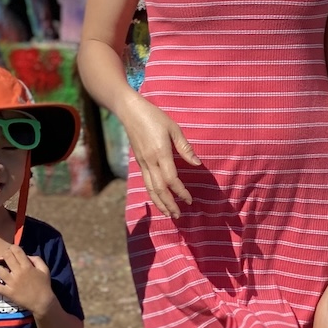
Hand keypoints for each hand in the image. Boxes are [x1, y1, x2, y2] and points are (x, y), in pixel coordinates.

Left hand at [0, 245, 56, 315]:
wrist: (42, 302)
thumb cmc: (44, 285)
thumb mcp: (44, 269)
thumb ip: (36, 259)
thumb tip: (27, 255)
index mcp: (27, 266)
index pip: (16, 250)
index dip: (12, 248)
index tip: (12, 250)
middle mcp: (18, 272)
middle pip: (6, 256)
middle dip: (5, 254)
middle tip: (6, 259)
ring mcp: (12, 282)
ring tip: (2, 272)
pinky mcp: (8, 292)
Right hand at [124, 99, 200, 218]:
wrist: (130, 112)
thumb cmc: (155, 117)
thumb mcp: (173, 128)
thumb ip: (185, 148)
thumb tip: (197, 164)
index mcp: (160, 153)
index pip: (171, 179)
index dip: (180, 192)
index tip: (189, 200)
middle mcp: (150, 161)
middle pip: (159, 189)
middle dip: (169, 204)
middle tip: (179, 216)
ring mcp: (142, 163)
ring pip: (150, 189)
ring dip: (160, 203)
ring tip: (169, 214)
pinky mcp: (139, 162)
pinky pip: (146, 183)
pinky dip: (153, 194)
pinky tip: (158, 200)